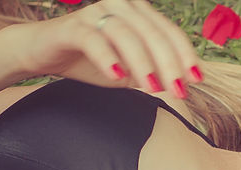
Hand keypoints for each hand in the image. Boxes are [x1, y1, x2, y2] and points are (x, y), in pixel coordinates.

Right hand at [7, 0, 200, 94]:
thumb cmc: (92, 60)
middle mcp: (119, 6)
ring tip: (154, 88)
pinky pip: (94, 39)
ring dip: (143, 64)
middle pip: (152, 33)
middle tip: (179, 91)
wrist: (45, 53)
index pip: (168, 31)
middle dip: (169, 64)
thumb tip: (183, 86)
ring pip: (126, 35)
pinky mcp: (72, 26)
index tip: (196, 79)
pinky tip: (118, 77)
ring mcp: (94, 13)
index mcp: (138, 12)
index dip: (185, 55)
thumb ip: (155, 72)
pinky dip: (109, 58)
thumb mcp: (131, 70)